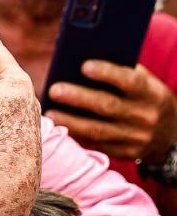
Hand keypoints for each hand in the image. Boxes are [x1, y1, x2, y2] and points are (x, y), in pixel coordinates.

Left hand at [46, 61, 176, 160]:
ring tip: (49, 113)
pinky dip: (76, 135)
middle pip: (108, 106)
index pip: (130, 81)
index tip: (84, 66)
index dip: (107, 73)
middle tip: (54, 90)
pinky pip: (97, 145)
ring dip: (71, 122)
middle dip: (79, 98)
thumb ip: (123, 73)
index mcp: (152, 93)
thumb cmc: (145, 99)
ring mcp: (136, 138)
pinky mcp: (125, 153)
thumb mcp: (146, 84)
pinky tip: (59, 128)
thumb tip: (82, 62)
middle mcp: (146, 116)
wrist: (170, 135)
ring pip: (99, 130)